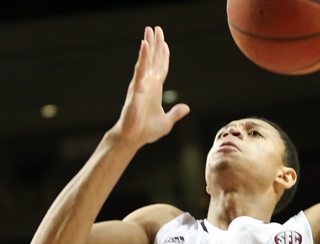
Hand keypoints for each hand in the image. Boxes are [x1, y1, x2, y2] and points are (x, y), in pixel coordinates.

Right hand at [114, 27, 190, 145]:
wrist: (133, 138)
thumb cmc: (146, 131)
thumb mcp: (167, 121)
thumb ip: (176, 113)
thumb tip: (186, 108)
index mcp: (155, 89)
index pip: (161, 68)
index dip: (164, 55)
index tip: (165, 43)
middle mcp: (148, 83)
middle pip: (153, 59)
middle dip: (156, 43)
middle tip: (156, 28)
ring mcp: (141, 84)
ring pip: (146, 60)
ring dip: (148, 44)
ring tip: (149, 30)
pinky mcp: (136, 88)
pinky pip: (140, 69)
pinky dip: (142, 57)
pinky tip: (144, 45)